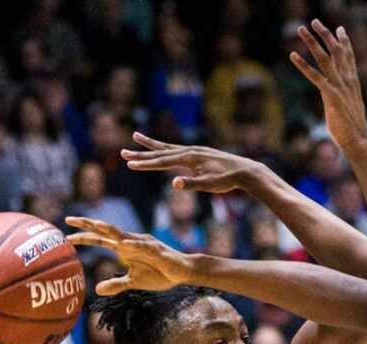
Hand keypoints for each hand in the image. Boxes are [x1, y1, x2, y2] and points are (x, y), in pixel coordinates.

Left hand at [66, 217, 195, 294]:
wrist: (183, 272)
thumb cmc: (160, 274)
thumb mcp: (133, 282)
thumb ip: (116, 284)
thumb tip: (96, 289)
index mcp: (124, 247)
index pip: (101, 238)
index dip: (85, 236)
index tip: (66, 236)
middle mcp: (131, 242)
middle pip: (106, 230)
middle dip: (88, 224)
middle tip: (69, 219)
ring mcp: (143, 244)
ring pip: (122, 234)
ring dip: (108, 229)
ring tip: (94, 224)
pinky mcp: (156, 250)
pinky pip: (143, 247)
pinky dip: (133, 245)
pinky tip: (124, 244)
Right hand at [120, 132, 265, 192]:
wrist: (244, 171)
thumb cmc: (227, 180)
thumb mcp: (209, 185)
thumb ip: (191, 184)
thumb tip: (174, 183)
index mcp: (189, 158)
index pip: (162, 161)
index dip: (145, 164)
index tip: (129, 164)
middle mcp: (189, 150)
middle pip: (160, 152)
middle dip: (141, 153)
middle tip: (122, 152)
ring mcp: (194, 150)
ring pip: (167, 147)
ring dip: (150, 144)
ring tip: (135, 136)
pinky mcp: (198, 153)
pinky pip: (177, 149)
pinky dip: (165, 148)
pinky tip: (162, 148)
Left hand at [290, 20, 366, 152]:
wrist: (358, 140)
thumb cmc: (351, 129)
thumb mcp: (346, 111)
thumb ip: (340, 101)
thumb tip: (335, 105)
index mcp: (352, 83)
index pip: (349, 57)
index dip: (344, 41)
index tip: (340, 28)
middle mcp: (347, 80)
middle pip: (336, 51)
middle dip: (325, 34)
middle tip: (315, 21)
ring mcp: (339, 86)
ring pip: (325, 58)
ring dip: (312, 42)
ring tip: (300, 29)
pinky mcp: (330, 95)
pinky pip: (315, 76)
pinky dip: (302, 65)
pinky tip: (292, 55)